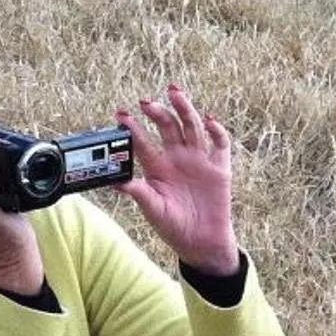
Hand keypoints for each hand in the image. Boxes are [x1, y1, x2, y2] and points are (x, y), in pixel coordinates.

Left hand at [118, 84, 240, 278]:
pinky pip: (220, 145)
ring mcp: (198, 160)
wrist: (201, 243)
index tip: (120, 114)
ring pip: (191, 127)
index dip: (132, 127)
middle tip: (146, 101)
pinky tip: (209, 120)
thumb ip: (139, 192)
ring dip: (184, 109)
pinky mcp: (219, 168)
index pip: (142, 142)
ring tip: (174, 92)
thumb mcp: (153, 209)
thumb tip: (116, 181)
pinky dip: (217, 131)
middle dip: (158, 112)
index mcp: (157, 167)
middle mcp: (177, 158)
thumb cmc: (173, 227)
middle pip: (168, 127)